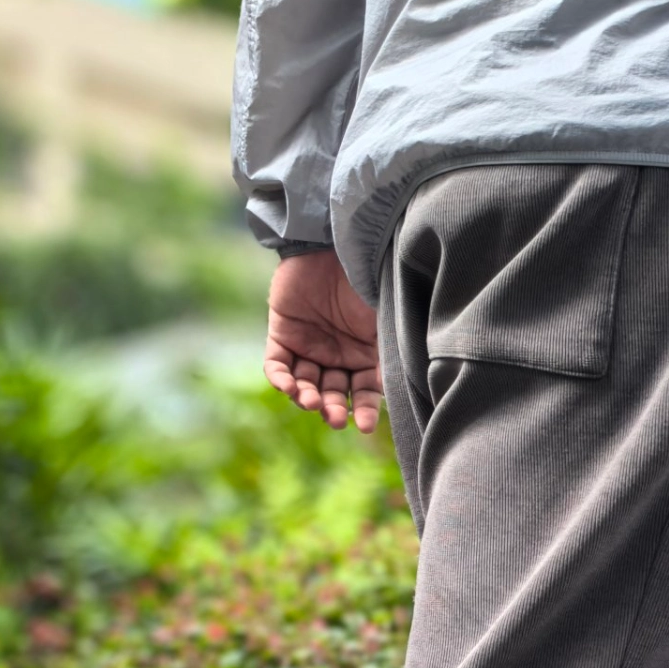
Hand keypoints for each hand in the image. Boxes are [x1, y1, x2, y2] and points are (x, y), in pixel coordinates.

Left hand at [263, 249, 381, 432]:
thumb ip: (386, 355)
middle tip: (334, 418)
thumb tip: (391, 391)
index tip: (362, 427)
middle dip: (332, 409)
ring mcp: (308, 346)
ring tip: (309, 401)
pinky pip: (277, 364)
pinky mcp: (282, 333)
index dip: (363, 411)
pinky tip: (287, 387)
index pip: (363, 393)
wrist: (334, 241)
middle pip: (332, 394)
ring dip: (306, 398)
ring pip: (305, 384)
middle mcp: (337, 356)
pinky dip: (280, 378)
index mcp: (365, 356)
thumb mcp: (385, 321)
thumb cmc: (367, 279)